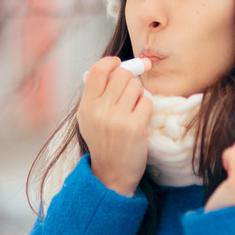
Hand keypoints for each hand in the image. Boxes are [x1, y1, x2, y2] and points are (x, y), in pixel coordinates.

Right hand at [77, 56, 152, 196]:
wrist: (112, 172)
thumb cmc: (103, 141)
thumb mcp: (89, 117)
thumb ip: (98, 93)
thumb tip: (118, 65)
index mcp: (87, 105)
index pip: (98, 70)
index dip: (111, 62)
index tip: (118, 64)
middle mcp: (100, 110)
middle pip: (122, 74)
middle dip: (130, 79)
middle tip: (129, 92)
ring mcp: (118, 118)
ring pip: (137, 86)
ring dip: (139, 94)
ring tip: (133, 108)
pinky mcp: (135, 127)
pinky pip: (147, 101)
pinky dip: (146, 107)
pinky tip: (139, 119)